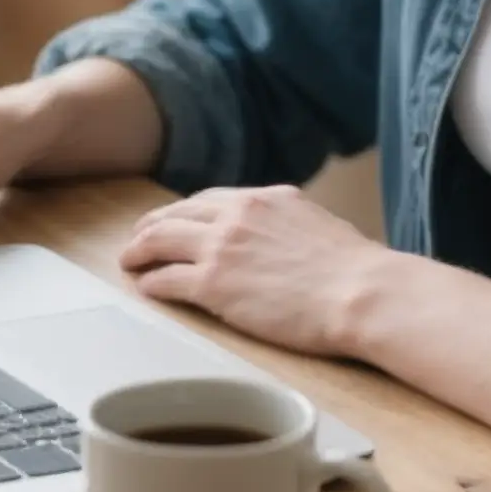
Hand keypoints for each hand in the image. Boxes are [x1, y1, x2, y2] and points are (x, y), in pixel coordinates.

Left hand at [117, 183, 388, 356]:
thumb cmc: (355, 271)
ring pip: (161, 241)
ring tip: (129, 260)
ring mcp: (222, 248)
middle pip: (177, 214)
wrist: (361, 293)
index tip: (173, 221)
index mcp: (266, 198)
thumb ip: (286, 225)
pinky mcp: (214, 285)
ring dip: (140, 251)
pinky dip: (151, 283)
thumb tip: (279, 238)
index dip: (184, 212)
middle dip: (151, 226)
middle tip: (138, 239)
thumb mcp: (317, 224)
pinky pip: (167, 280)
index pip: (210, 200)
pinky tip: (146, 288)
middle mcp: (238, 215)